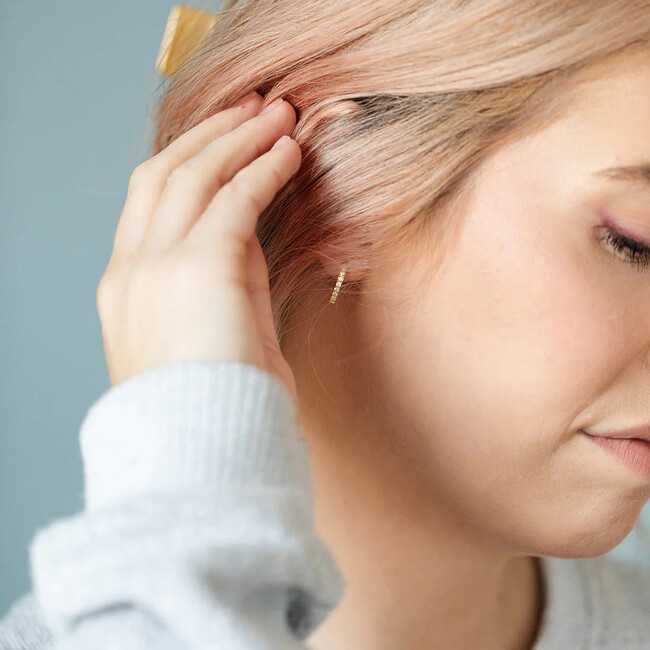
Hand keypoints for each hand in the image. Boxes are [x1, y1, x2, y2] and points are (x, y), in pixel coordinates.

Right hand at [96, 91, 300, 407]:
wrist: (204, 456)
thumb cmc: (215, 410)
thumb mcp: (209, 340)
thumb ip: (221, 286)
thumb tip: (249, 239)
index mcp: (127, 289)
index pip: (152, 205)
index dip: (191, 163)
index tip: (227, 141)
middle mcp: (131, 270)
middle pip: (164, 174)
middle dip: (212, 134)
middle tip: (254, 108)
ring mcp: (155, 266)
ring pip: (193, 174)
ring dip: (239, 137)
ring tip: (278, 114)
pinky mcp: (197, 268)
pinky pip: (233, 199)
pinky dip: (263, 169)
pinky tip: (290, 152)